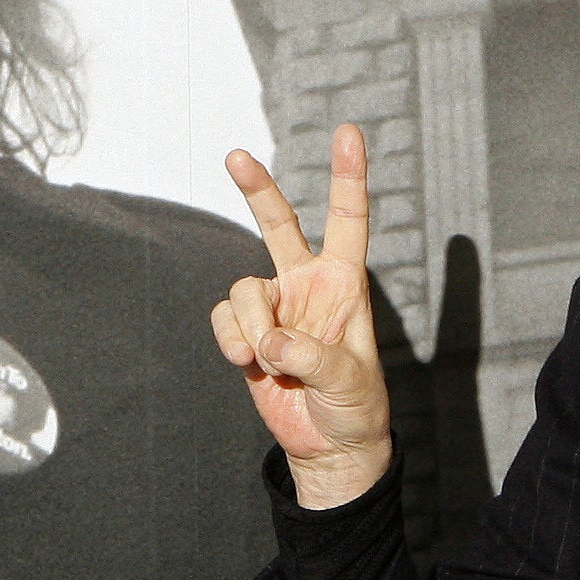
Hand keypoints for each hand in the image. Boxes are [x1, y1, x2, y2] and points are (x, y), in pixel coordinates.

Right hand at [213, 124, 394, 507]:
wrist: (327, 446)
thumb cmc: (355, 408)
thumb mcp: (349, 382)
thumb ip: (312, 357)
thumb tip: (270, 342)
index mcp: (344, 284)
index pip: (347, 220)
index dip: (347, 176)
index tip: (348, 133)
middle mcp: (307, 286)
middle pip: (279, 225)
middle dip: (257, 189)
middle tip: (236, 155)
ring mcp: (274, 308)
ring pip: (244, 289)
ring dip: (251, 326)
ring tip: (268, 360)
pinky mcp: (247, 333)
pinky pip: (224, 318)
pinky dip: (231, 339)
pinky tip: (248, 363)